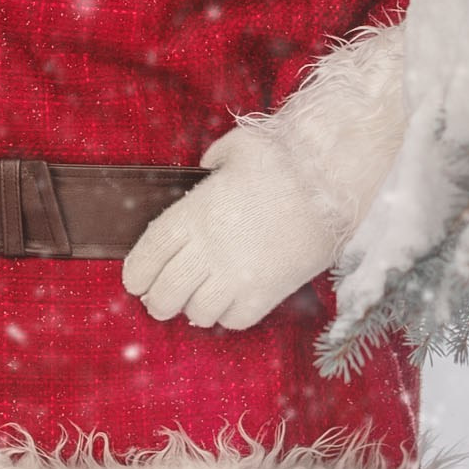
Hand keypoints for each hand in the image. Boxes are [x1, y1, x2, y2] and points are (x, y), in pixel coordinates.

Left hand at [121, 127, 345, 331]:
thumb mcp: (238, 148)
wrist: (333, 181)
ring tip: (197, 302)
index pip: (147, 256)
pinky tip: (230, 304)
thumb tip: (208, 165)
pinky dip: (227, 316)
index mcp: (192, 214)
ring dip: (193, 309)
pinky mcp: (266, 293)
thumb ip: (214, 160)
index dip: (137, 275)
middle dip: (158, 300)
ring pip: (197, 311)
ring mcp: (236, 275)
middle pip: (165, 292)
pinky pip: (234, 320)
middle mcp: (207, 249)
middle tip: (160, 300)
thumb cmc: (285, 159)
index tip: (135, 282)